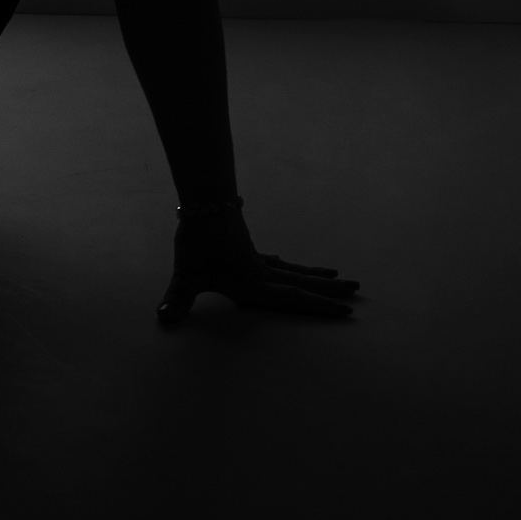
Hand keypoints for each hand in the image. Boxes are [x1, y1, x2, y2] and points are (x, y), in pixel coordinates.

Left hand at [156, 203, 358, 327]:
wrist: (202, 203)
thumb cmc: (197, 241)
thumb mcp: (187, 275)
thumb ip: (179, 298)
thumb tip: (164, 316)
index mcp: (253, 284)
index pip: (293, 299)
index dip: (319, 307)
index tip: (346, 311)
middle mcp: (260, 272)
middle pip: (301, 283)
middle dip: (328, 291)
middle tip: (356, 291)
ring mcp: (255, 257)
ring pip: (292, 269)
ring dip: (314, 276)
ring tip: (337, 276)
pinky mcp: (247, 246)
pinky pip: (276, 261)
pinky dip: (289, 266)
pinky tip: (288, 263)